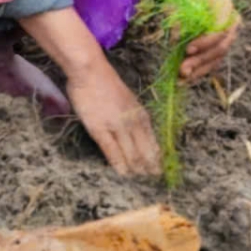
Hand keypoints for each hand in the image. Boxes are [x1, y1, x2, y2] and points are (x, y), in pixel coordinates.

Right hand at [66, 59, 160, 176]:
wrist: (91, 72)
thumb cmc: (106, 84)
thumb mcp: (128, 99)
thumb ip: (133, 116)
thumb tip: (137, 134)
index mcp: (141, 114)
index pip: (153, 142)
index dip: (157, 157)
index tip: (159, 168)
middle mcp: (133, 122)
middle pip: (145, 151)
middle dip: (149, 167)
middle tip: (151, 178)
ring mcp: (117, 126)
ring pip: (131, 154)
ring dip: (136, 168)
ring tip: (137, 177)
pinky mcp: (100, 129)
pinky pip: (112, 151)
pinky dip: (119, 164)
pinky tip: (122, 172)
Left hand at [178, 0, 239, 82]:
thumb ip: (178, 15)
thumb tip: (177, 38)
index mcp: (225, 6)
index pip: (221, 28)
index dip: (206, 42)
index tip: (188, 49)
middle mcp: (232, 22)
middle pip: (220, 47)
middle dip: (200, 60)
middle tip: (182, 70)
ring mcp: (228, 37)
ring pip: (217, 58)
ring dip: (199, 70)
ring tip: (181, 78)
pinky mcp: (220, 48)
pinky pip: (212, 63)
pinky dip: (199, 71)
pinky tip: (185, 79)